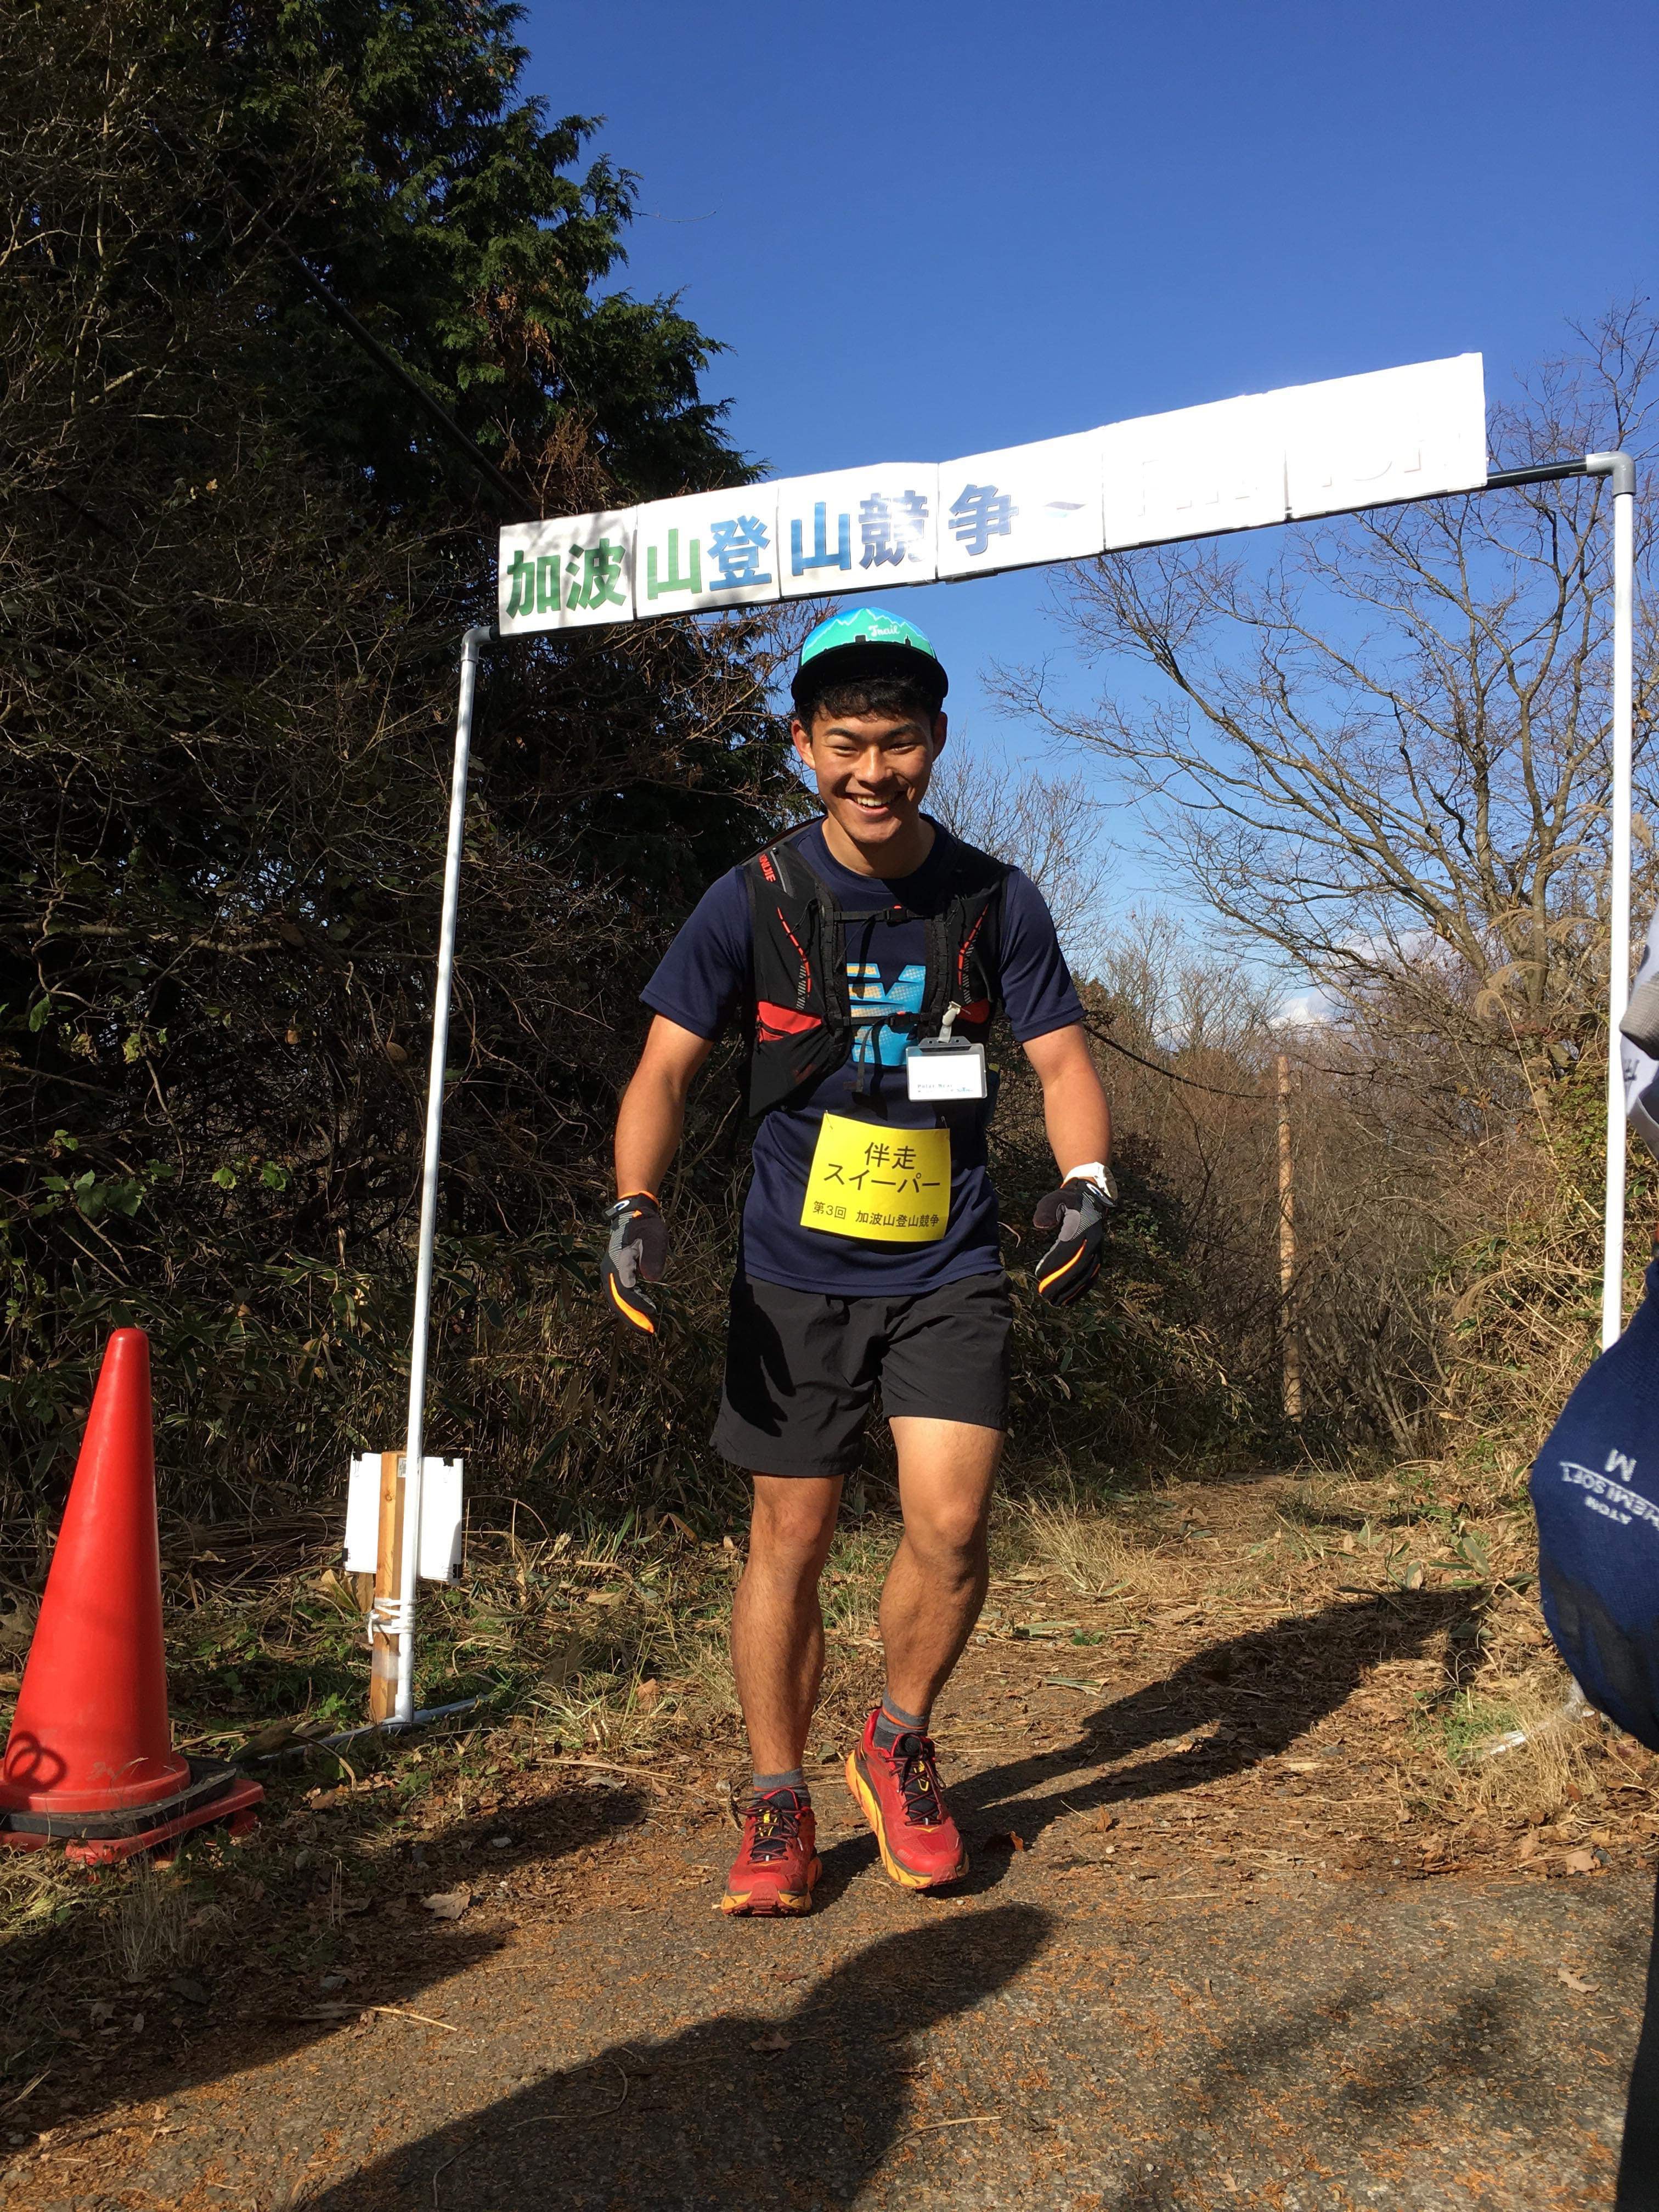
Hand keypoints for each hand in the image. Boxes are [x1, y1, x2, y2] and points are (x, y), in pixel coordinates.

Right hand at [603, 1193, 667, 1334]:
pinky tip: (639, 1310)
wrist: (633, 1212)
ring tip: (644, 1325)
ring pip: (616, 1299)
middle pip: (617, 1301)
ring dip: (629, 1314)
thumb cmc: (645, 1224)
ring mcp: (610, 1272)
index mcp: (617, 1263)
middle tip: (648, 1331)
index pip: (625, 1293)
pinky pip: (618, 1294)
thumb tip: (651, 1278)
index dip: (638, 1307)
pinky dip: (627, 1305)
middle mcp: (610, 1270)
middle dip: (632, 1318)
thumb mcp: (653, 1236)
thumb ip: (652, 1256)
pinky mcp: (614, 1272)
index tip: (652, 1315)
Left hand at [1032, 1170, 1115, 1306]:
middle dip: (1061, 1283)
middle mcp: (1094, 1241)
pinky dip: (1081, 1290)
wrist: (1090, 1199)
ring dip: (1071, 1291)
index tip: (1038, 1274)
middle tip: (1043, 1295)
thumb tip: (1039, 1225)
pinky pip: (1091, 1277)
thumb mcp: (1056, 1199)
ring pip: (1086, 1275)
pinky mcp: (1098, 1257)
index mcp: (1084, 1227)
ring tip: (1055, 1302)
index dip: (1053, 1263)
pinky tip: (1069, 1300)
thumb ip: (1046, 1210)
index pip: (1067, 1249)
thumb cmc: (1068, 1200)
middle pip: (1077, 1266)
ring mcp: (1098, 1250)